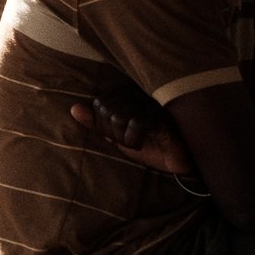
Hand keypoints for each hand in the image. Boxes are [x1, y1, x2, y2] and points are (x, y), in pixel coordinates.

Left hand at [71, 92, 196, 177]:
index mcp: (128, 95)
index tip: (118, 137)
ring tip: (137, 143)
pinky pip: (136, 123)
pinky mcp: (164, 115)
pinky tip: (143, 144)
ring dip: (124, 138)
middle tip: (129, 141)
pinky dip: (134, 140)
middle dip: (113, 134)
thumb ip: (97, 123)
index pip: (99, 104)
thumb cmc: (150, 146)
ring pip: (119, 117)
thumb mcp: (119, 137)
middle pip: (107, 110)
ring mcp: (152, 102)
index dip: (103, 126)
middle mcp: (140, 93)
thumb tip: (74, 109)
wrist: (179, 160)